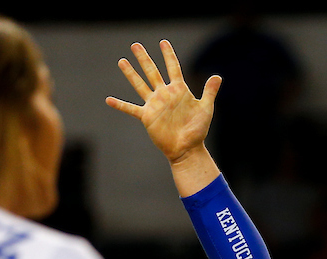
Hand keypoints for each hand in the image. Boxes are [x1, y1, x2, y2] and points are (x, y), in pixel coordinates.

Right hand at [106, 40, 217, 164]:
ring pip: (140, 85)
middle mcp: (165, 94)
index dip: (169, 55)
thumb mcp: (205, 109)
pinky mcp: (147, 116)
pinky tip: (108, 100)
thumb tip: (217, 76)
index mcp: (179, 90)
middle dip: (144, 58)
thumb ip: (209, 92)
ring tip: (122, 61)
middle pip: (152, 72)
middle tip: (135, 44)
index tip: (163, 42)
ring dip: (131, 73)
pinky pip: (131, 109)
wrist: (187, 148)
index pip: (173, 68)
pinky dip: (120, 105)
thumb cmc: (198, 130)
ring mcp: (154, 104)